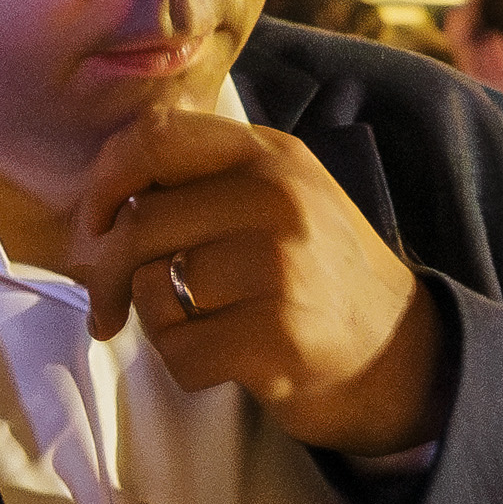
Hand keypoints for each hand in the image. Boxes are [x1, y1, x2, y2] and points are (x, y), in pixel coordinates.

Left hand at [72, 109, 448, 455]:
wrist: (404, 359)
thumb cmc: (321, 281)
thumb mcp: (281, 201)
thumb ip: (206, 182)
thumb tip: (105, 200)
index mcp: (269, 155)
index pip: (154, 136)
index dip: (104, 180)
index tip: (98, 222)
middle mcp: (277, 198)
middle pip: (139, 223)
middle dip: (109, 275)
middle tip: (111, 306)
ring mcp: (281, 265)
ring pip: (154, 289)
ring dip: (155, 324)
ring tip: (195, 330)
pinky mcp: (278, 334)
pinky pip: (180, 352)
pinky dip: (185, 367)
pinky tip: (220, 363)